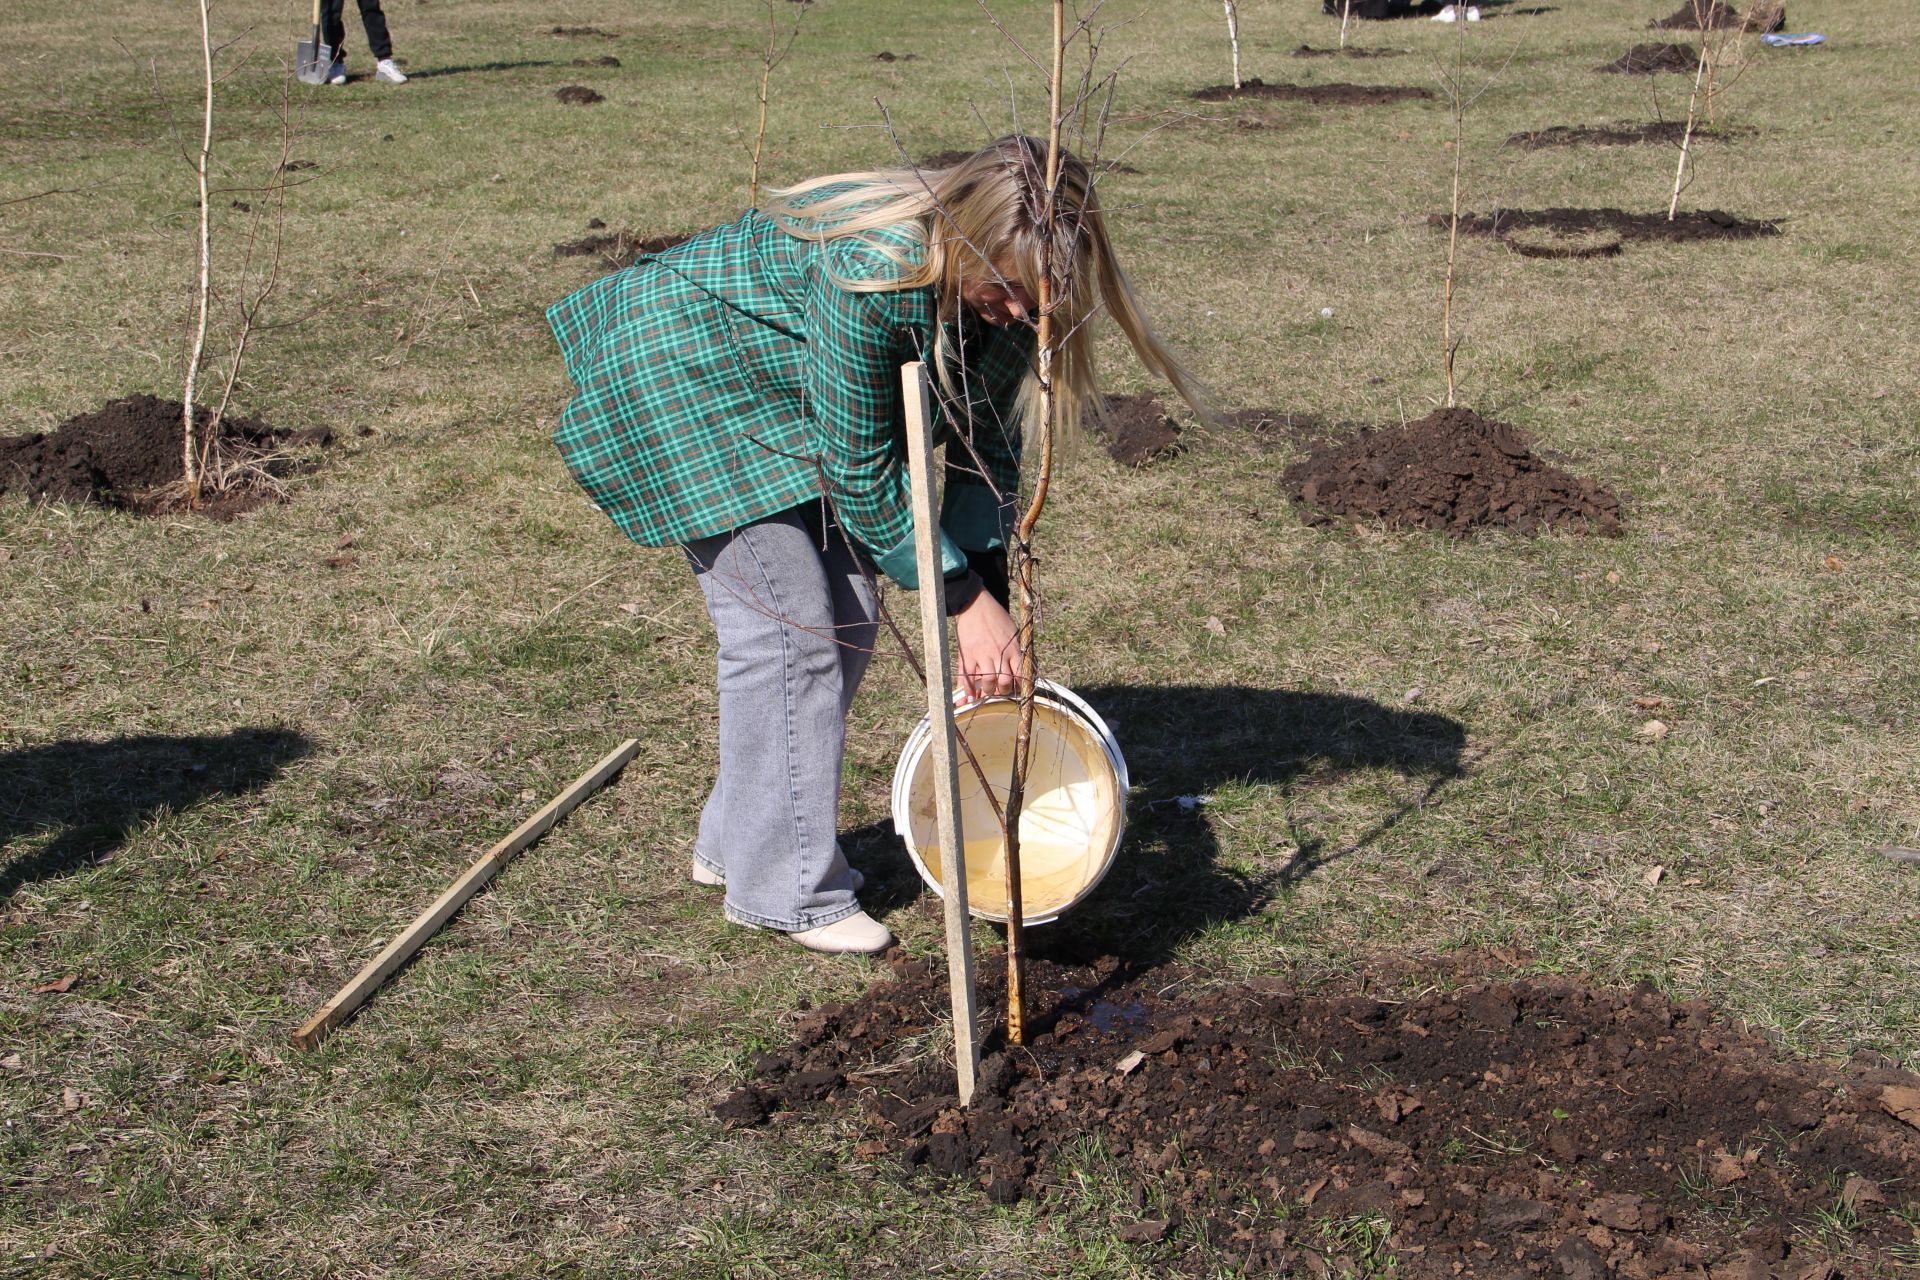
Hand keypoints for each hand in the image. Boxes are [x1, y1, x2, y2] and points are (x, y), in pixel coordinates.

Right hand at [952, 588, 1018, 702]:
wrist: (975, 605)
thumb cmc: (996, 617)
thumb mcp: (1012, 632)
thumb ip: (1016, 651)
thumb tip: (1020, 668)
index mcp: (1013, 648)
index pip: (1020, 674)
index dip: (1019, 686)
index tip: (1016, 689)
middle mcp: (999, 653)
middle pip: (1005, 682)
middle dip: (1004, 691)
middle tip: (1001, 691)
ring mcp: (982, 655)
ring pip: (989, 681)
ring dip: (989, 691)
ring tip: (987, 690)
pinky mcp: (968, 654)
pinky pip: (968, 676)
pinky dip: (968, 689)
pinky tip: (969, 695)